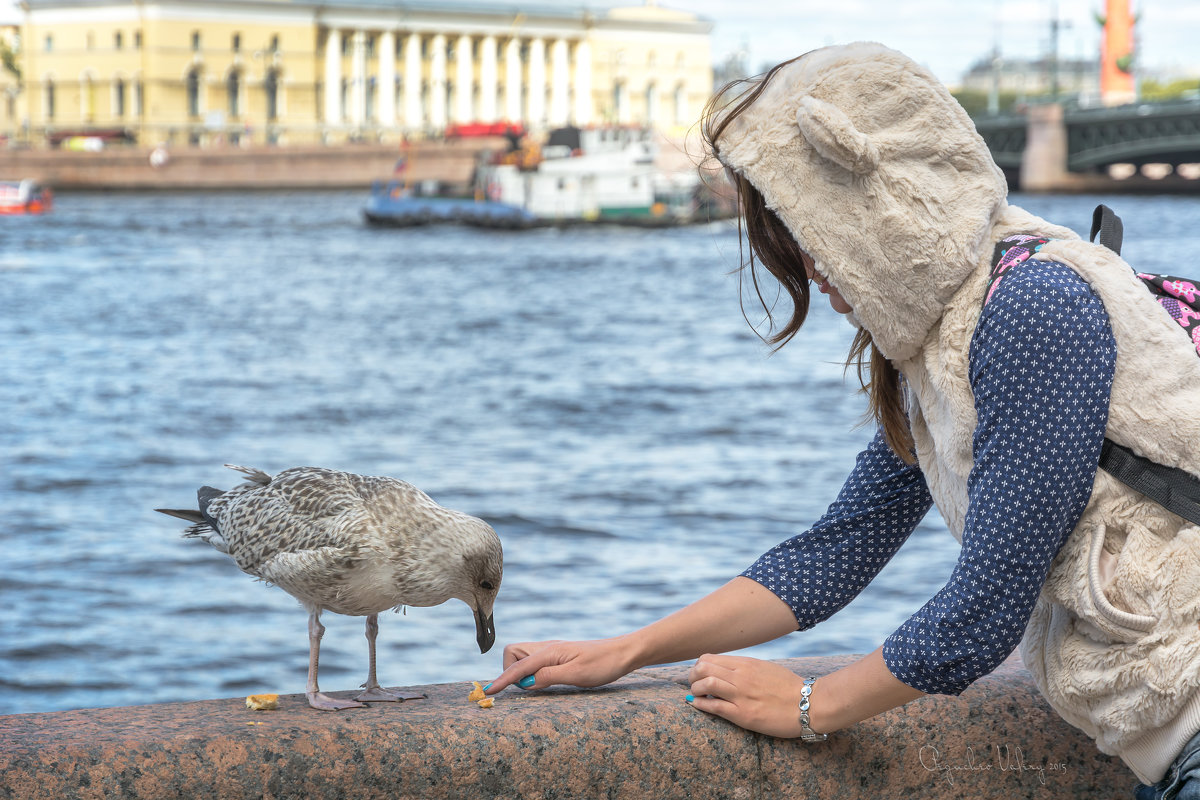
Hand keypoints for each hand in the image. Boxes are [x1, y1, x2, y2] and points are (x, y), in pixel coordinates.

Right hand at [485, 637, 636, 693]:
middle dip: (510, 670)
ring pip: (523, 656)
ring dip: (521, 671)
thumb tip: (524, 683)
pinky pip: (535, 661)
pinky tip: (542, 681)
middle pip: (513, 653)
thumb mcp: (576, 675)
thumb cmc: (603, 664)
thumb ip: (548, 677)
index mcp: (549, 651)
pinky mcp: (558, 656)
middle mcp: (547, 648)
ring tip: (534, 686)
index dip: (502, 681)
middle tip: (525, 688)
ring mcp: (552, 651)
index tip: (488, 693)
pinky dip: (531, 671)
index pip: (517, 667)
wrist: (623, 653)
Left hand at [686, 654, 809, 738]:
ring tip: (697, 695)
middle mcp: (741, 676)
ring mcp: (742, 695)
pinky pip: (714, 706)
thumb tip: (728, 669)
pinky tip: (697, 705)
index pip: (709, 658)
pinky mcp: (744, 715)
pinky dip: (701, 704)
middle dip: (692, 676)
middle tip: (694, 684)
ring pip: (705, 683)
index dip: (699, 666)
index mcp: (746, 664)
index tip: (699, 674)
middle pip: (703, 667)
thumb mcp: (765, 669)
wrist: (809, 704)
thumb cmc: (789, 687)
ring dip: (695, 689)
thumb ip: (746, 668)